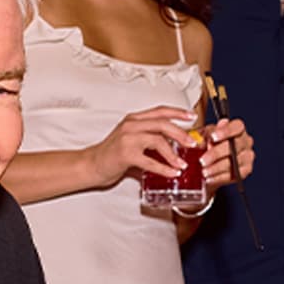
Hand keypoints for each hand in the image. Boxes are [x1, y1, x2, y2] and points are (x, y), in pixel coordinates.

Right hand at [81, 106, 198, 186]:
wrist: (90, 165)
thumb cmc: (110, 155)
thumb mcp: (131, 142)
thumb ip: (150, 144)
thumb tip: (173, 152)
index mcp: (133, 120)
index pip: (160, 111)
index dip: (177, 112)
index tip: (191, 116)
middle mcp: (131, 125)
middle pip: (162, 123)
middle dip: (181, 133)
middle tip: (192, 143)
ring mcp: (127, 138)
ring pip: (158, 140)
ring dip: (173, 153)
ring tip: (182, 163)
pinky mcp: (125, 154)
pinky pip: (150, 161)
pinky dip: (163, 168)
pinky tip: (171, 173)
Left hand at [201, 119, 252, 191]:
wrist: (207, 162)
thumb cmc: (206, 144)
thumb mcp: (202, 136)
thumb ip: (203, 136)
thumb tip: (201, 140)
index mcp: (237, 129)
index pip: (237, 126)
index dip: (226, 131)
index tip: (213, 137)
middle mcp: (245, 141)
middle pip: (235, 145)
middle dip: (217, 153)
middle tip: (203, 160)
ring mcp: (247, 156)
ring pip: (234, 162)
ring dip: (217, 168)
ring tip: (204, 171)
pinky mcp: (245, 170)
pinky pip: (234, 175)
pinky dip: (220, 177)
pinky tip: (209, 178)